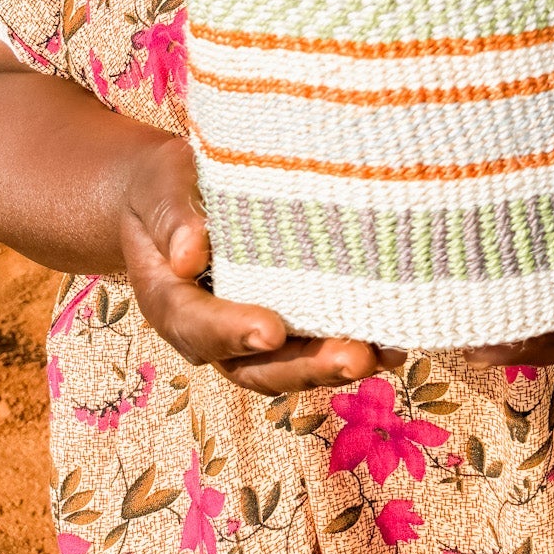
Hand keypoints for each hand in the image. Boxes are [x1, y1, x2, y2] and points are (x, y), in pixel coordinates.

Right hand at [119, 136, 383, 393]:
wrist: (169, 193)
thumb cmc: (164, 187)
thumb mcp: (161, 186)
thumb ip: (173, 217)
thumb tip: (189, 254)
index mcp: (170, 300)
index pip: (197, 326)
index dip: (233, 332)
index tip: (270, 330)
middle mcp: (210, 331)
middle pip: (253, 367)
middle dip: (305, 366)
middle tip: (354, 358)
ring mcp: (247, 332)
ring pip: (289, 366)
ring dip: (336, 365)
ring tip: (385, 353)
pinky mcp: (281, 321)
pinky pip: (310, 345)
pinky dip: (350, 347)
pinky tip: (392, 342)